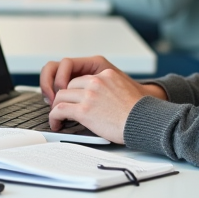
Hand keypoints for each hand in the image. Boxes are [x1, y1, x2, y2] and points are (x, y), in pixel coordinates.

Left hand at [41, 56, 167, 143]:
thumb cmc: (138, 112)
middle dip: (65, 98)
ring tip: (58, 118)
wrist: (144, 121)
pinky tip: (57, 124)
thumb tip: (99, 101)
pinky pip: (59, 110)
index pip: (81, 78)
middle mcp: (96, 81)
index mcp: (106, 74)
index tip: (72, 99)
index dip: (74, 90)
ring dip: (57, 108)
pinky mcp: (84, 110)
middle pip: (69, 86)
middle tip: (63, 109)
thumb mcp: (124, 89)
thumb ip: (108, 89)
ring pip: (61, 97)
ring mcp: (89, 95)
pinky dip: (54, 117)